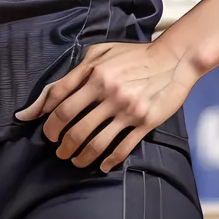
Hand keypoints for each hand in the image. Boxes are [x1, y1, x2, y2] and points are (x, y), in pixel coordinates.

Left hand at [15, 40, 199, 171]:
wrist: (173, 60)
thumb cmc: (133, 55)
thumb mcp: (100, 52)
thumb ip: (75, 72)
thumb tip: (50, 96)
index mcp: (96, 74)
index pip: (62, 104)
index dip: (48, 122)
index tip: (46, 133)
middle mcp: (109, 93)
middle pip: (75, 128)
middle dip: (62, 144)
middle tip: (59, 151)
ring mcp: (128, 110)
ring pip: (96, 143)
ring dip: (81, 156)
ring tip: (75, 161)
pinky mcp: (145, 122)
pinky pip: (122, 148)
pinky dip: (109, 161)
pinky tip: (102, 165)